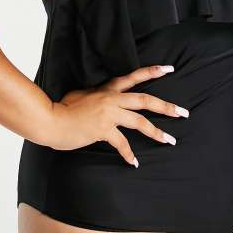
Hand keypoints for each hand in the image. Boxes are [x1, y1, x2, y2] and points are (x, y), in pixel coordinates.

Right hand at [47, 64, 189, 166]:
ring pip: (140, 122)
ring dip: (157, 132)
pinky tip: (133, 163)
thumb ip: (96, 97)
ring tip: (169, 140)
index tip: (169, 69)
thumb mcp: (80, 95)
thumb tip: (102, 104)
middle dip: (166, 107)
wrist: (50, 119)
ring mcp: (108, 114)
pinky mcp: (102, 130)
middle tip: (183, 112)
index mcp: (106, 89)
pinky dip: (128, 154)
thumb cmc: (61, 108)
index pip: (133, 77)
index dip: (152, 72)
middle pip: (145, 100)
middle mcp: (111, 99)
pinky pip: (122, 143)